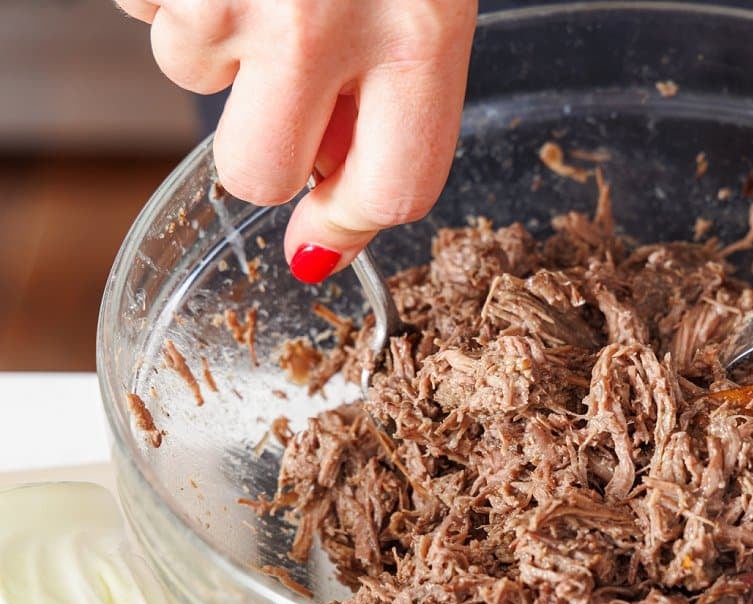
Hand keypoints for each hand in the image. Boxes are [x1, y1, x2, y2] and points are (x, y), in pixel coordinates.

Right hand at [115, 0, 476, 281]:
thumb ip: (400, 87)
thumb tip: (328, 207)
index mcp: (421, 29)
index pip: (392, 190)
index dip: (350, 225)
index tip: (321, 241)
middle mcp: (320, 20)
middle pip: (260, 172)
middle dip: (265, 149)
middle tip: (285, 89)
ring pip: (187, 76)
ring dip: (217, 42)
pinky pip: (141, 10)